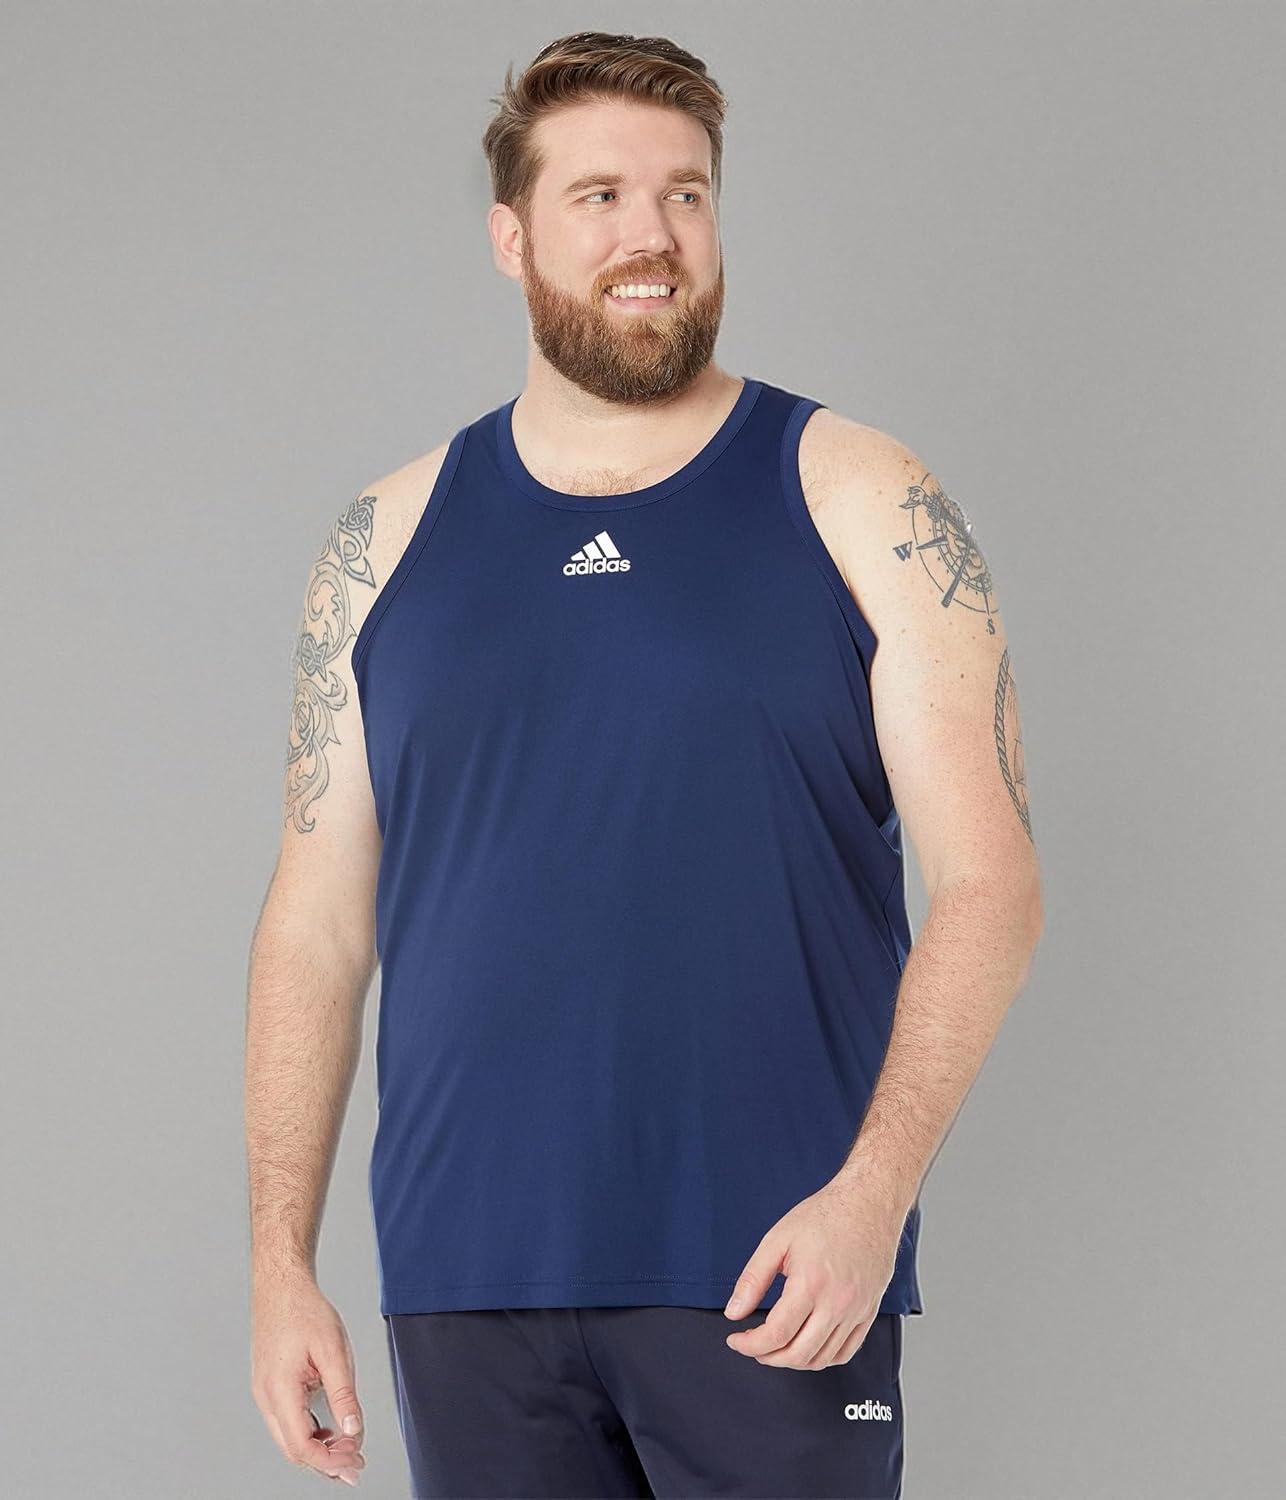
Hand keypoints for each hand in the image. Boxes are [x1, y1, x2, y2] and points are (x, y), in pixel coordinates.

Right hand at [251, 1273, 366, 1485]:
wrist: (282, 1287)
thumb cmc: (304, 1310)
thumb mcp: (334, 1350)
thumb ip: (344, 1394)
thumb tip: (354, 1430)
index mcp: (280, 1390)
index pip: (302, 1446)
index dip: (330, 1461)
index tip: (355, 1462)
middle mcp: (266, 1397)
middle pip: (293, 1449)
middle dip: (326, 1461)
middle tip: (357, 1462)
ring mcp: (265, 1393)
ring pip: (289, 1438)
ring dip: (318, 1448)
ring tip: (348, 1446)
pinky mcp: (270, 1387)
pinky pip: (288, 1421)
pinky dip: (309, 1432)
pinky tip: (330, 1429)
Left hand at [722, 1177, 903, 1369]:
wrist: (867, 1204)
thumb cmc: (824, 1217)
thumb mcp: (777, 1240)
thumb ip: (753, 1279)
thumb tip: (734, 1311)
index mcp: (811, 1284)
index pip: (776, 1334)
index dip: (750, 1344)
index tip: (736, 1340)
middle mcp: (837, 1303)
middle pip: (798, 1354)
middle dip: (768, 1357)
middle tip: (752, 1345)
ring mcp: (856, 1311)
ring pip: (822, 1359)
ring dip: (793, 1360)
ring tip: (776, 1346)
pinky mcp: (869, 1313)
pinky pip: (845, 1352)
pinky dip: (822, 1358)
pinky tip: (806, 1345)